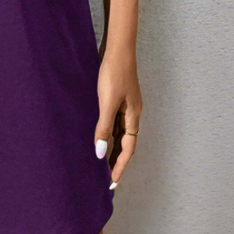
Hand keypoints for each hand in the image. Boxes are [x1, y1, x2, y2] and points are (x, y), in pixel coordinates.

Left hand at [94, 52, 142, 188]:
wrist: (118, 50)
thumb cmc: (114, 74)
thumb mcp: (107, 102)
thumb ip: (104, 127)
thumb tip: (100, 152)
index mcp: (133, 117)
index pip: (128, 149)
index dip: (120, 166)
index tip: (112, 182)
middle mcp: (132, 114)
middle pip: (125, 143)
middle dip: (117, 161)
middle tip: (106, 178)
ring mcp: (126, 106)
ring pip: (119, 133)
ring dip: (111, 147)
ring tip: (101, 162)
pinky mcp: (118, 98)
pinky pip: (114, 122)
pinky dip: (108, 132)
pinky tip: (99, 136)